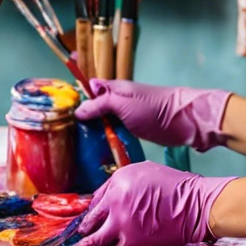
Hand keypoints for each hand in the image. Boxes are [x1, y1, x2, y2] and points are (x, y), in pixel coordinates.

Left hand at [68, 162, 235, 245]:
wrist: (194, 205)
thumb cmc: (172, 186)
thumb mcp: (143, 172)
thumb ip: (119, 184)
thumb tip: (101, 201)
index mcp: (118, 183)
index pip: (94, 202)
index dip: (89, 214)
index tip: (86, 221)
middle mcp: (116, 203)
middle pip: (89, 222)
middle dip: (82, 231)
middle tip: (75, 239)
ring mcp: (123, 225)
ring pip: (94, 241)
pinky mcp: (133, 244)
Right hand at [73, 80, 232, 151]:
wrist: (188, 121)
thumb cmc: (155, 108)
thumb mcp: (123, 103)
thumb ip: (100, 104)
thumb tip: (77, 110)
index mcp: (113, 90)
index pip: (88, 89)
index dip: (75, 97)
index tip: (57, 112)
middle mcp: (118, 102)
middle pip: (93, 110)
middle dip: (80, 121)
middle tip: (62, 137)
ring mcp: (126, 118)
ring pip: (103, 124)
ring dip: (92, 134)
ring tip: (73, 150)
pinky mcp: (135, 132)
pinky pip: (114, 135)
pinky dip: (105, 142)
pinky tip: (95, 155)